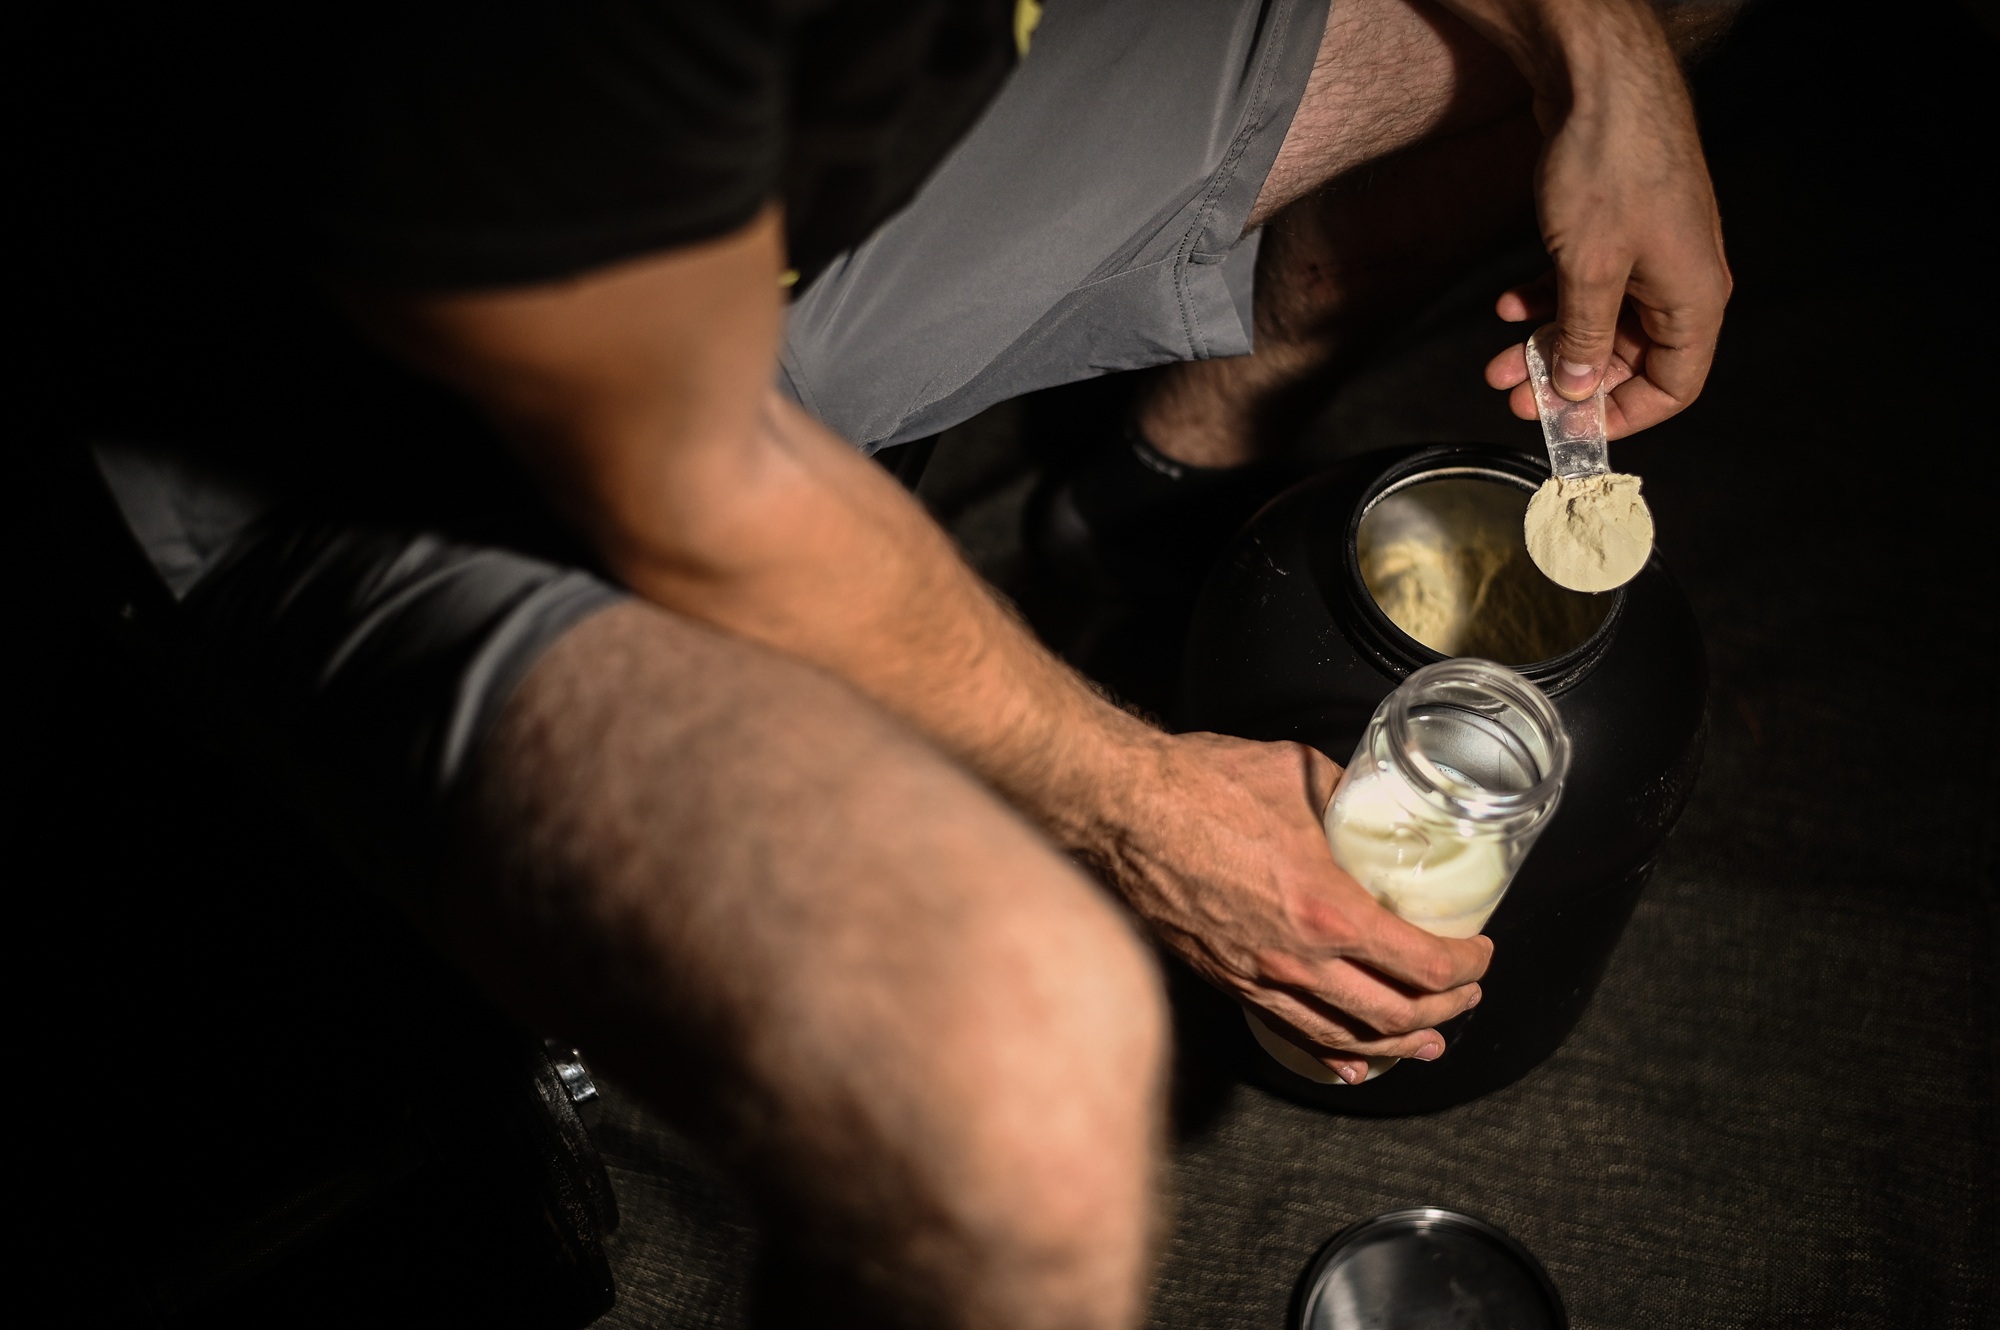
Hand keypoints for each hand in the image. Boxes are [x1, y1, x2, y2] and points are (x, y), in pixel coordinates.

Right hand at [1106, 731, 1490, 1083]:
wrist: (1120, 811)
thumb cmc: (1199, 787)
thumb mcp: (1300, 773)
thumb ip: (1349, 797)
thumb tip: (1375, 803)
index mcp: (1326, 909)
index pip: (1423, 963)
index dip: (1466, 965)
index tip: (1480, 951)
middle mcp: (1297, 959)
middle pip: (1395, 1012)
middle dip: (1446, 1008)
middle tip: (1466, 994)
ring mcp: (1258, 978)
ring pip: (1347, 1035)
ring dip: (1399, 1041)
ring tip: (1428, 1041)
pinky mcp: (1226, 980)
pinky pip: (1292, 1032)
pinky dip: (1333, 1053)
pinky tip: (1353, 1062)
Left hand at [1473, 0, 1731, 437]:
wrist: (1600, 80)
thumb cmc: (1612, 168)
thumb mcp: (1589, 269)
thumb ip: (1583, 337)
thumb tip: (1579, 387)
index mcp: (1693, 297)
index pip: (1674, 384)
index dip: (1625, 414)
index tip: (1574, 428)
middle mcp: (1678, 278)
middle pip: (1626, 356)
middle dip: (1569, 379)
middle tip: (1515, 395)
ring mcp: (1648, 251)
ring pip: (1597, 319)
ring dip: (1548, 343)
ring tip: (1498, 362)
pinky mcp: (1617, 228)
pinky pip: (1585, 281)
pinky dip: (1547, 298)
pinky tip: (1508, 305)